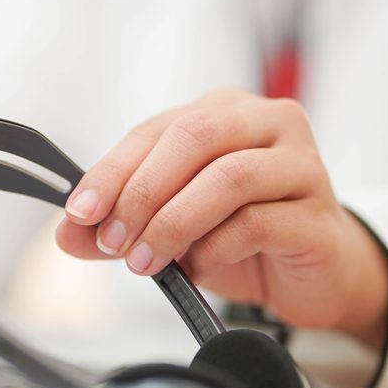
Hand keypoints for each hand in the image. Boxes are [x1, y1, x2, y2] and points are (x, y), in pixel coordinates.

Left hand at [56, 88, 387, 348]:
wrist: (316, 274)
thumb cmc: (246, 239)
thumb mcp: (174, 228)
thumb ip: (123, 225)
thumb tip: (69, 234)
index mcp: (225, 112)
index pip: (156, 131)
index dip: (112, 171)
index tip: (80, 212)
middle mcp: (267, 124)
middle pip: (195, 138)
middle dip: (141, 192)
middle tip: (112, 240)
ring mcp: (300, 165)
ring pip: (228, 177)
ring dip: (174, 223)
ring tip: (145, 261)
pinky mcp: (317, 214)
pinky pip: (258, 222)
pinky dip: (216, 249)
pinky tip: (199, 270)